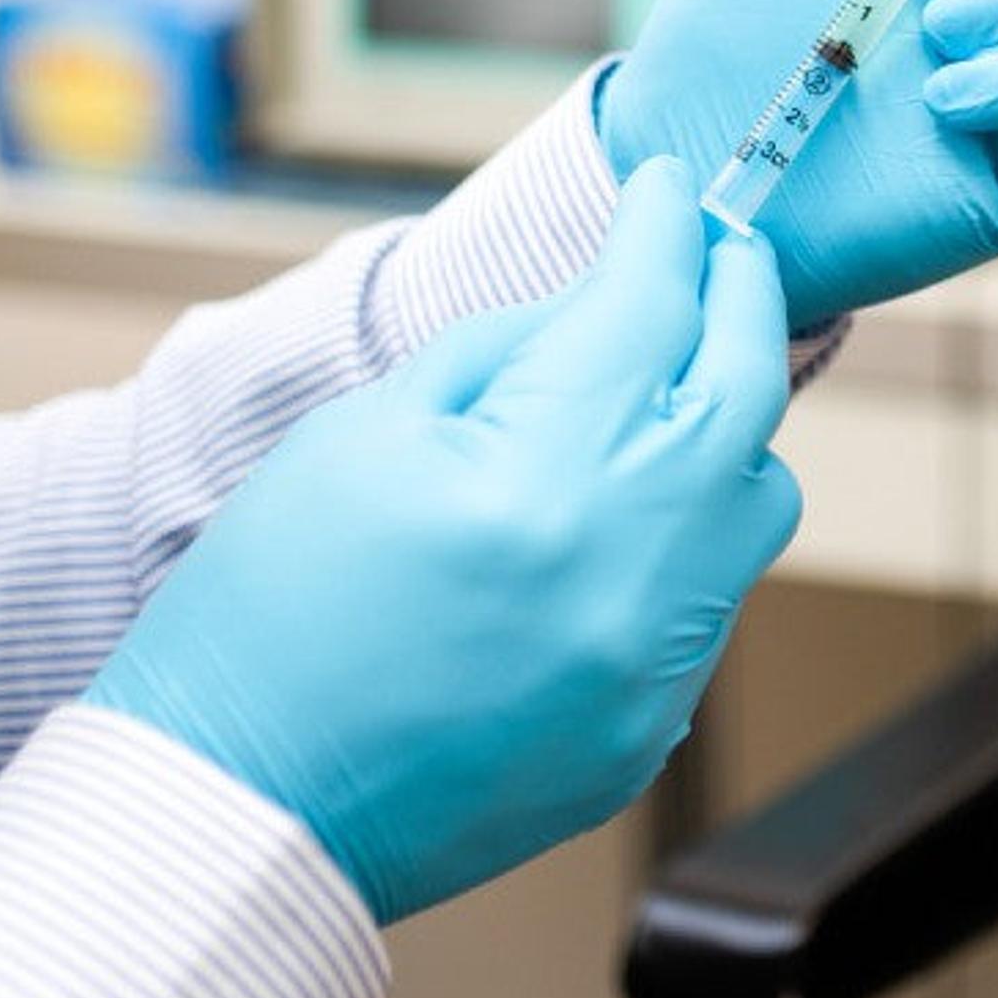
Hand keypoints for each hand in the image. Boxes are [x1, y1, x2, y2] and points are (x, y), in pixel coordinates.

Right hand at [88, 160, 798, 925]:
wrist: (238, 808)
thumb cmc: (267, 614)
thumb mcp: (361, 437)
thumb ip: (503, 356)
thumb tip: (601, 304)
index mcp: (542, 478)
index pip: (648, 309)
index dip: (661, 230)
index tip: (662, 189)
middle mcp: (627, 570)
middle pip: (746, 388)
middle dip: (737, 297)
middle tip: (718, 248)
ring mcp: (653, 663)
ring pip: (758, 498)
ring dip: (726, 426)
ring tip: (666, 394)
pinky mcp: (651, 731)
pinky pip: (711, 600)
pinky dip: (683, 539)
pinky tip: (611, 526)